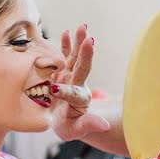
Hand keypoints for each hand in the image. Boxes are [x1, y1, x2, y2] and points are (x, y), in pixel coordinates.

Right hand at [50, 24, 109, 140]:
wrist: (64, 119)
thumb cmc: (69, 126)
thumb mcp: (74, 130)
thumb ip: (88, 125)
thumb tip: (104, 126)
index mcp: (79, 100)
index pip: (73, 94)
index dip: (65, 92)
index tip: (55, 90)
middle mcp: (77, 85)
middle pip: (82, 68)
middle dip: (84, 55)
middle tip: (89, 40)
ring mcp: (71, 76)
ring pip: (76, 58)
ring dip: (79, 43)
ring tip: (83, 27)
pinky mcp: (64, 72)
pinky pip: (66, 56)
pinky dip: (67, 45)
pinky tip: (68, 32)